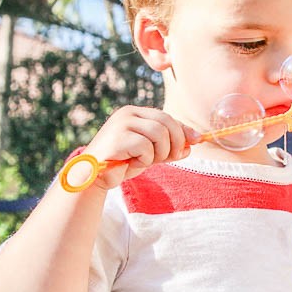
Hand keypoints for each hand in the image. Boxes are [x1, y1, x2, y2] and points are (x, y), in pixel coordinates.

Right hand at [79, 106, 198, 190]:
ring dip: (160, 153)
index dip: (183, 130)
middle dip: (176, 142)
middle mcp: (128, 114)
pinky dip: (145, 160)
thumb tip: (194, 142)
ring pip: (160, 133)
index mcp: (135, 113)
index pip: (166, 117)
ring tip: (146, 161)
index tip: (196, 141)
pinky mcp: (118, 137)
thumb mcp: (150, 153)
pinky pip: (146, 147)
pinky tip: (132, 163)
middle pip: (166, 122)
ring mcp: (122, 124)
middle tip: (171, 158)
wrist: (94, 177)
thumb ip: (169, 146)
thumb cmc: (121, 163)